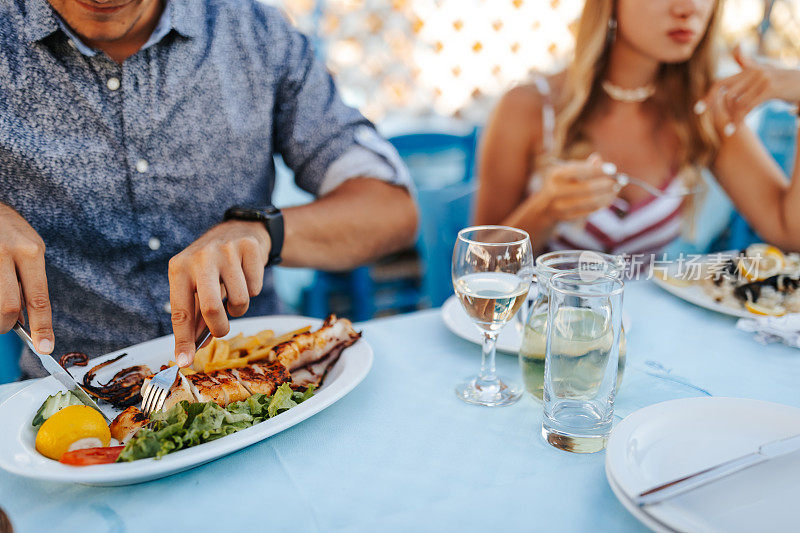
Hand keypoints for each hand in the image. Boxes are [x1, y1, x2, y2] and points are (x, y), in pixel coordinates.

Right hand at [0, 204, 53, 352]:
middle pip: (7, 307)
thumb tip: (26, 318)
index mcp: (30, 251)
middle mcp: (6, 253)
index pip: (38, 299)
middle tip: (6, 326)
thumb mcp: (28, 249)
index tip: (45, 347)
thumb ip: (28, 281)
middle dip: (6, 325)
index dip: (42, 327)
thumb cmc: (7, 230)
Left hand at [168, 220, 269, 366]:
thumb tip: (193, 351)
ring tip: (234, 292)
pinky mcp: (249, 248)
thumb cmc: (213, 267)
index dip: (183, 340)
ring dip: (239, 306)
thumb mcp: (197, 286)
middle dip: (220, 328)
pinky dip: (253, 289)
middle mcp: (200, 257)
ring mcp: (226, 250)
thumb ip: (195, 317)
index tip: (185, 362)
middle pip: (211, 309)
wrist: (240, 231)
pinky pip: (256, 288)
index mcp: (179, 268)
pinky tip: (246, 276)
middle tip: (222, 330)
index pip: (180, 311)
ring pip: (239, 301)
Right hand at [539, 153, 618, 222]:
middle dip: (607, 184)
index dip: (598, 170)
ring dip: (608, 195)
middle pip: (588, 188)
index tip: (613, 169)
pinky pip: (590, 211)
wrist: (544, 206)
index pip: (580, 171)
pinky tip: (609, 198)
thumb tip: (599, 159)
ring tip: (616, 189)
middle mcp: (556, 192)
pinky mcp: (568, 218)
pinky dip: (602, 204)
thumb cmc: (561, 183)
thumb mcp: (568, 171)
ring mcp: (561, 207)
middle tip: (620, 181)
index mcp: (556, 175)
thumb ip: (584, 165)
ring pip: (591, 202)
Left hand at [695, 46, 799, 136]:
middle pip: (726, 94)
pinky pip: (748, 106)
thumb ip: (747, 62)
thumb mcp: (764, 70)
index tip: (697, 110)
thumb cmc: (782, 80)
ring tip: (728, 130)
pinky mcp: (771, 88)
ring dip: (731, 118)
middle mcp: (752, 72)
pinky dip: (739, 119)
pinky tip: (734, 129)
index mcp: (747, 70)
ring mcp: (762, 78)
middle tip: (719, 126)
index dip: (708, 96)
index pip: (720, 84)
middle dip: (720, 111)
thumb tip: (736, 47)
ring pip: (737, 102)